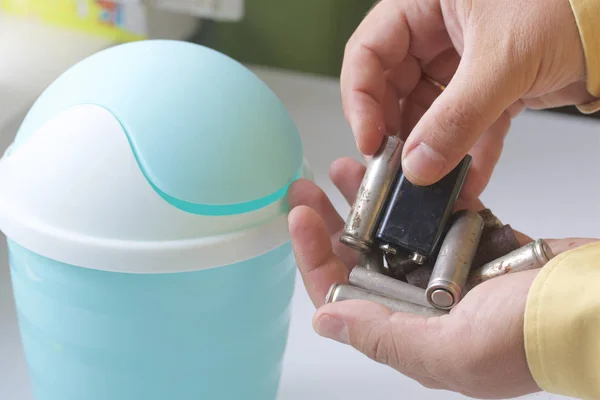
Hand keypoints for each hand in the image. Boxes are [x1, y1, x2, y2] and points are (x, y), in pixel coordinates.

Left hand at [288, 157, 597, 398]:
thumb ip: (384, 337)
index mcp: (410, 332)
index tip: (300, 216)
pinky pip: (437, 218)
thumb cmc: (535, 335)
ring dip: (370, 202)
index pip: (343, 295)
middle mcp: (424, 305)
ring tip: (348, 168)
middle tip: (309, 188)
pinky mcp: (479, 245)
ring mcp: (452, 273)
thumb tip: (324, 323)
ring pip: (396, 233)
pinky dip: (418, 196)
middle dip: (332, 221)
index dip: (314, 256)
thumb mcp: (451, 349)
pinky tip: (401, 172)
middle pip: (362, 259)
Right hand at [341, 0, 595, 202]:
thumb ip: (456, 117)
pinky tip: (468, 181)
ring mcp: (460, 61)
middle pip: (393, 88)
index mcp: (424, 3)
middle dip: (397, 132)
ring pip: (428, 113)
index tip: (370, 141)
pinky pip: (466, 125)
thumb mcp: (502, 59)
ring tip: (433, 184)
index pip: (368, 52)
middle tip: (397, 170)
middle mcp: (436, 31)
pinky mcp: (486, 87)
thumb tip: (418, 165)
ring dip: (433, 151)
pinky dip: (468, 153)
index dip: (360, 99)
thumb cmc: (572, 3)